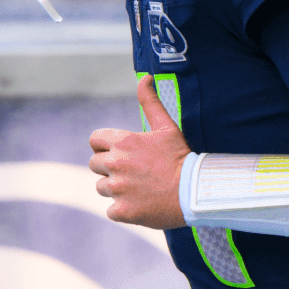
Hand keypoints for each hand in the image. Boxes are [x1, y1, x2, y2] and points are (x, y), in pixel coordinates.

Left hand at [88, 75, 190, 228]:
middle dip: (110, 168)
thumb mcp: (166, 127)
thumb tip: (145, 77)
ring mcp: (118, 189)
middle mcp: (116, 164)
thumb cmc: (180, 157)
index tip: (118, 152)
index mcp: (123, 142)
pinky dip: (124, 209)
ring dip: (116, 189)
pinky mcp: (122, 211)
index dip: (103, 146)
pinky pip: (111, 210)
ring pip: (102, 188)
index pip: (94, 140)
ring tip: (140, 188)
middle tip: (134, 172)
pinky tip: (142, 203)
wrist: (194, 192)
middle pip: (95, 165)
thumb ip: (150, 102)